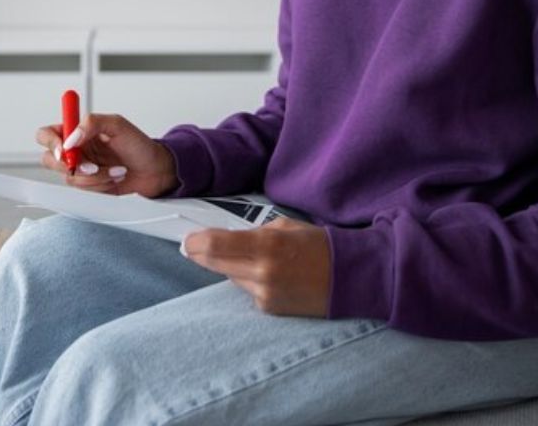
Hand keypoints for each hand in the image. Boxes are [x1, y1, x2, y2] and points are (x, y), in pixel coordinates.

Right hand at [35, 113, 178, 197]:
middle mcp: (76, 150)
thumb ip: (92, 123)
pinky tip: (115, 178)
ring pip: (70, 178)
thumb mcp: (118, 124)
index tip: (65, 150)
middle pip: (50, 160)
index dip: (50, 142)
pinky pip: (83, 191)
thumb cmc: (139, 145)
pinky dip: (101, 185)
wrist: (155, 170)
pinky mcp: (90, 187)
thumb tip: (71, 138)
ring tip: (116, 169)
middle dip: (71, 166)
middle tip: (92, 166)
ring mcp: (81, 170)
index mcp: (78, 131)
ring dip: (95, 177)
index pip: (47, 134)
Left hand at [182, 218, 331, 316]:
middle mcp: (262, 274)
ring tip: (254, 258)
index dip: (195, 243)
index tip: (187, 241)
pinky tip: (269, 275)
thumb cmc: (319, 245)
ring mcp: (265, 295)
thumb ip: (253, 234)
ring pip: (231, 277)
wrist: (350, 278)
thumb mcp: (285, 227)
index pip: (215, 246)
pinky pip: (247, 291)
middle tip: (192, 247)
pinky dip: (250, 280)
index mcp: (267, 246)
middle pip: (215, 264)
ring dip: (232, 266)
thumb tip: (224, 239)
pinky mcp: (269, 310)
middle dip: (202, 254)